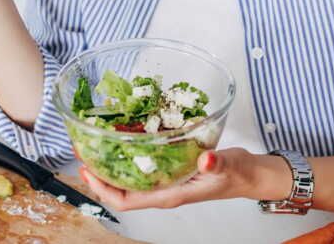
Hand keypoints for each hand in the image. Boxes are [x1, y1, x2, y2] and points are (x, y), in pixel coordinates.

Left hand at [78, 147, 267, 210]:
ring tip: (96, 142)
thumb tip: (205, 160)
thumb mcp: (227, 167)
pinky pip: (144, 163)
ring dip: (112, 162)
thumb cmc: (238, 175)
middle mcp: (163, 189)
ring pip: (130, 177)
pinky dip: (130, 151)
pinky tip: (125, 133)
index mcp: (169, 194)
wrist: (250, 174)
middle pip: (121, 189)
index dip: (102, 188)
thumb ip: (216, 164)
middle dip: (100, 173)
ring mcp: (166, 179)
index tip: (87, 170)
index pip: (126, 200)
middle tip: (84, 151)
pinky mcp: (171, 167)